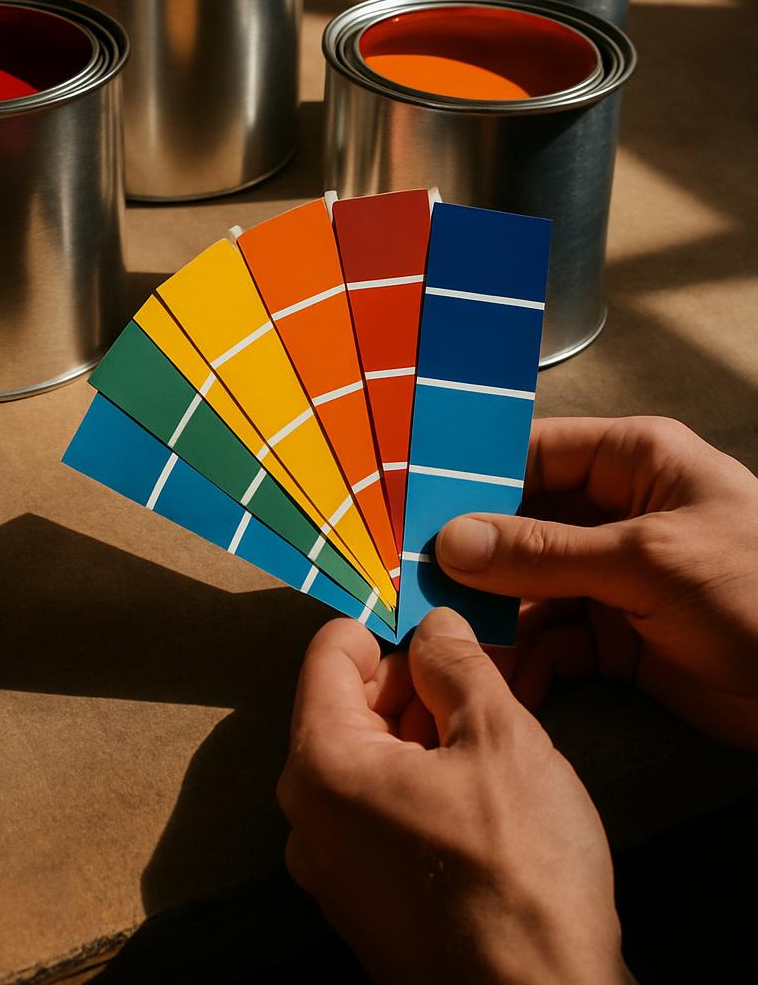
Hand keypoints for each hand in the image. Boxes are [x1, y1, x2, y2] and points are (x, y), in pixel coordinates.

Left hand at [278, 611, 630, 984]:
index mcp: (323, 765)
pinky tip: (478, 790)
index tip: (435, 618)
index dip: (386, 625)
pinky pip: (376, 814)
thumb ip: (456, 663)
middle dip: (409, 680)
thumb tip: (434, 625)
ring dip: (419, 733)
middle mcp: (308, 817)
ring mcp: (332, 869)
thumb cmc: (520, 876)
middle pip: (345, 707)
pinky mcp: (365, 905)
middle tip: (476, 671)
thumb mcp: (500, 738)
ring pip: (365, 762)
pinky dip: (417, 784)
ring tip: (487, 728)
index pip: (330, 653)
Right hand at [436, 416, 757, 748]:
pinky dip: (528, 660)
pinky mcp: (621, 637)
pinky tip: (502, 679)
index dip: (472, 478)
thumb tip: (452, 541)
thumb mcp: (647, 561)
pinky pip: (556, 640)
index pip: (534, 454)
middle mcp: (617, 512)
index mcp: (633, 462)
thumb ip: (545, 553)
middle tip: (411, 584)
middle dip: (472, 558)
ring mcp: (617, 576)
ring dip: (493, 618)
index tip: (409, 505)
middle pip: (522, 525)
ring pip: (530, 588)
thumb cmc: (756, 591)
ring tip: (446, 643)